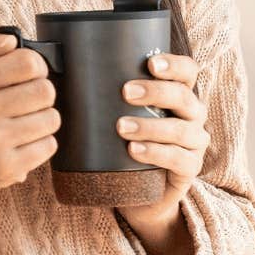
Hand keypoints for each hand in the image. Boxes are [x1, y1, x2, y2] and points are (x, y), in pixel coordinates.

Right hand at [0, 31, 60, 198]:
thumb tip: (10, 40)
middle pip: (45, 91)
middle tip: (26, 100)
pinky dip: (42, 142)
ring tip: (24, 121)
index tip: (26, 75)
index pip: (29, 62)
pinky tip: (23, 141)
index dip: (35, 66)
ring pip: (51, 119)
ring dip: (43, 118)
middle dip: (41, 94)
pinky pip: (49, 145)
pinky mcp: (7, 167)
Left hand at [115, 52, 208, 225]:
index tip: (149, 63)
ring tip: (122, 127)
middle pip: (183, 96)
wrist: (139, 191)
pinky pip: (178, 159)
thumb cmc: (125, 142)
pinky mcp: (190, 168)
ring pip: (180, 129)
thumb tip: (60, 68)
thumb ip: (105, 93)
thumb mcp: (120, 114)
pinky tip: (134, 151)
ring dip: (150, 126)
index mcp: (179, 94)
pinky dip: (155, 153)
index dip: (174, 65)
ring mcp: (195, 143)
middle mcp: (192, 115)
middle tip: (125, 92)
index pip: (187, 71)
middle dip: (155, 92)